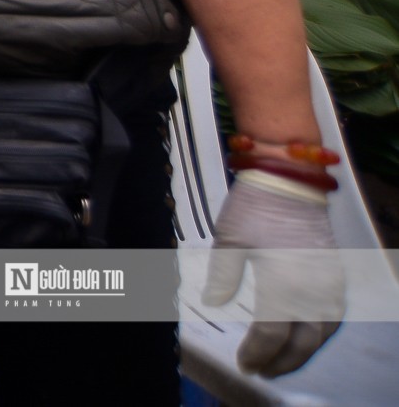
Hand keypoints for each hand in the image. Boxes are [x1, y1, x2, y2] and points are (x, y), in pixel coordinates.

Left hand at [204, 170, 343, 377]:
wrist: (290, 179)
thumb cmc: (256, 206)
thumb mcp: (229, 239)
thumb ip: (223, 276)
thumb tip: (214, 303)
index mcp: (283, 284)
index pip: (271, 333)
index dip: (258, 353)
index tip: (245, 363)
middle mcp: (311, 289)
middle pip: (302, 342)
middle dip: (282, 361)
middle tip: (263, 370)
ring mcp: (328, 283)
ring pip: (322, 333)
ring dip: (304, 352)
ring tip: (282, 360)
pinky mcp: (335, 274)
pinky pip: (334, 316)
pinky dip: (320, 333)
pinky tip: (306, 336)